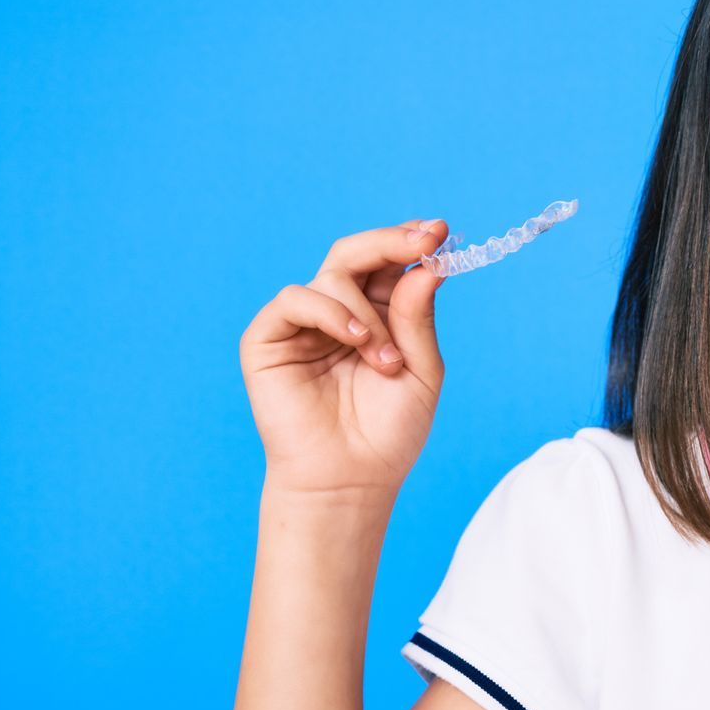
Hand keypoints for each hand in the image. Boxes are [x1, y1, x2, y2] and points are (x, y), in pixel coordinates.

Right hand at [238, 218, 451, 499]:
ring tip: (386, 361)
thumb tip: (427, 266)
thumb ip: (418, 318)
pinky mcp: (269, 338)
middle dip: (392, 241)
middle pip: (357, 254)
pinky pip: (296, 298)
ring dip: (368, 312)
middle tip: (425, 241)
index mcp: (378, 315)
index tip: (440, 232)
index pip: (390, 263)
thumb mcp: (420, 370)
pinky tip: (357, 341)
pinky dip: (331, 311)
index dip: (411, 242)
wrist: (352, 478)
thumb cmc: (389, 431)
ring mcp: (303, 323)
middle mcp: (340, 312)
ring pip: (333, 275)